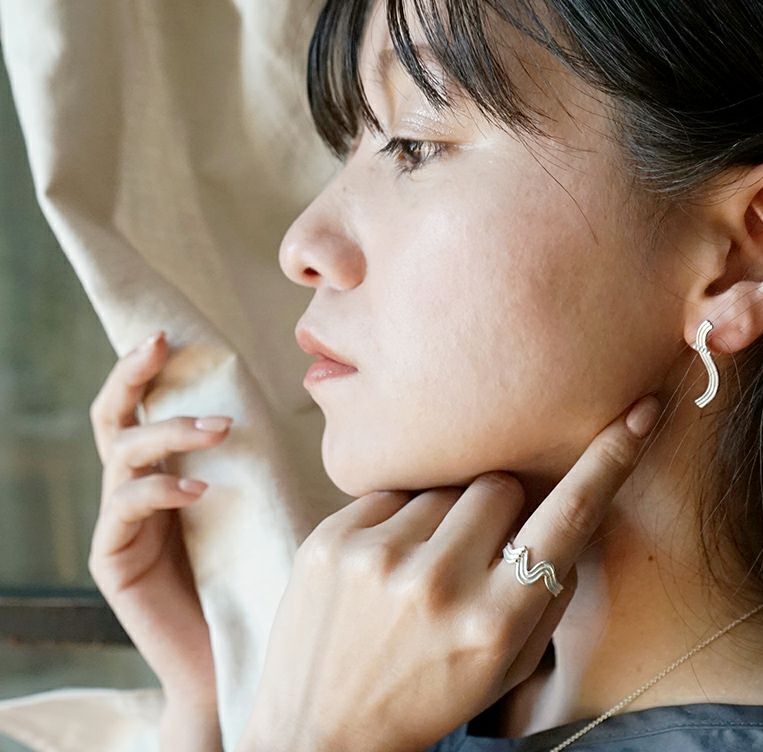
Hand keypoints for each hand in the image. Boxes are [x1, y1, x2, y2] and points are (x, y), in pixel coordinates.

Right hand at [87, 329, 230, 706]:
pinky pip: (124, 509)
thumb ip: (265, 463)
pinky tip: (199, 489)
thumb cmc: (257, 574)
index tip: (169, 334)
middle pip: (113, 417)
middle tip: (161, 345)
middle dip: (131, 375)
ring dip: (168, 432)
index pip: (144, 408)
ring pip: (121, 455)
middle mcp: (134, 490)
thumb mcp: (262, 507)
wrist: (234, 653)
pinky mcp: (112, 559)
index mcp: (165, 473)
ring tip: (217, 429)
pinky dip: (160, 489)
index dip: (145, 369)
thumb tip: (319, 405)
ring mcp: (118, 524)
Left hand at [236, 394, 662, 751]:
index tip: (639, 413)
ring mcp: (379, 557)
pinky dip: (397, 519)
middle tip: (473, 556)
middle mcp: (439, 584)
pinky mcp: (331, 538)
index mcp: (495, 622)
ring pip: (444, 484)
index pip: (568, 519)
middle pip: (499, 485)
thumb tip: (571, 511)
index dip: (609, 461)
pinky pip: (390, 490)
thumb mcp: (507, 667)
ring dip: (443, 516)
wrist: (320, 729)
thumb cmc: (429, 696)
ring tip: (418, 569)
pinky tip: (381, 565)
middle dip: (497, 511)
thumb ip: (547, 594)